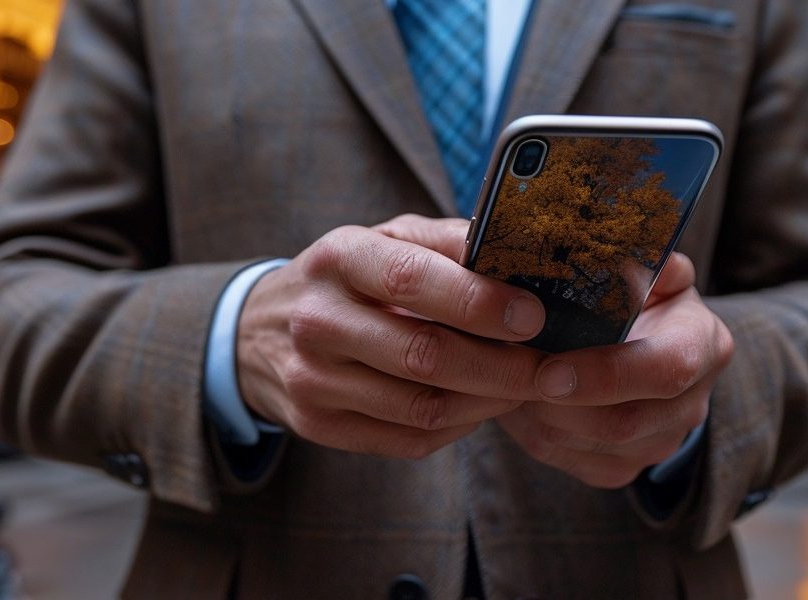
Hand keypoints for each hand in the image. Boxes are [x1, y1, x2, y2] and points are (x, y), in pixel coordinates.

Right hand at [236, 214, 548, 458]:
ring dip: (488, 401)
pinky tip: (479, 405)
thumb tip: (522, 249)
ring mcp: (311, 378)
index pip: (411, 279)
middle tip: (550, 366)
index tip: (532, 315)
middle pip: (423, 355)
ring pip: (421, 406)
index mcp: (339, 257)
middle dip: (502, 366)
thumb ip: (449, 241)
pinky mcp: (317, 425)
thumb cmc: (348, 279)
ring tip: (524, 386)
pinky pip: (408, 439)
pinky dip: (459, 426)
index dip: (479, 301)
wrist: (257, 331)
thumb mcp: (386, 238)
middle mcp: (316, 319)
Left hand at [496, 252, 733, 487]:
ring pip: (587, 445)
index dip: (608, 373)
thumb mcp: (649, 269)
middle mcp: (689, 405)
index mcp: (704, 346)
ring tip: (503, 380)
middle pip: (623, 421)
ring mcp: (656, 444)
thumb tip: (624, 253)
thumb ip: (642, 257)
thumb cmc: (640, 300)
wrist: (645, 351)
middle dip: (559, 403)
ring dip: (539, 418)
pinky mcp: (619, 469)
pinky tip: (513, 400)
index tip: (550, 369)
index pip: (666, 370)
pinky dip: (532, 432)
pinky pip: (568, 459)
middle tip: (508, 375)